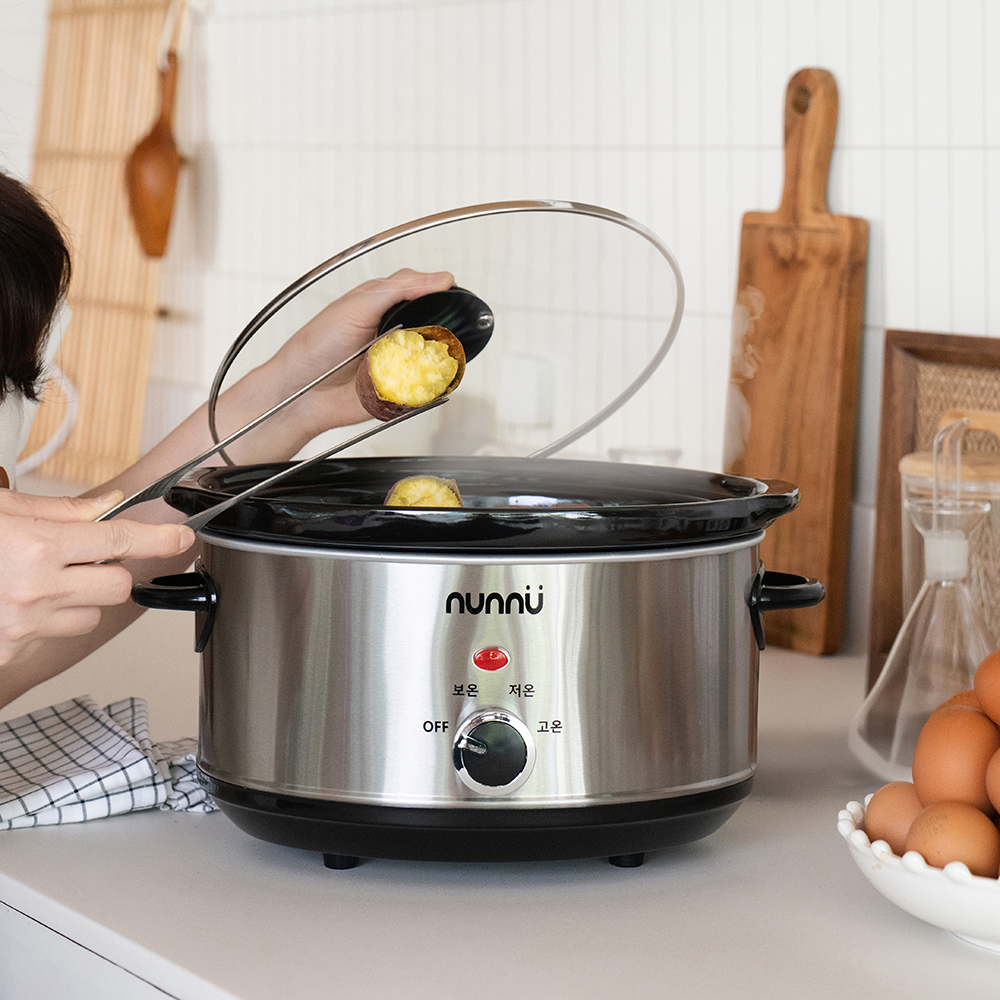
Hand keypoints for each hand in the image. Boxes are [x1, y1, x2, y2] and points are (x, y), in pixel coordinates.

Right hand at [0, 489, 194, 666]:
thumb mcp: (0, 511)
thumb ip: (58, 510)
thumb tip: (108, 505)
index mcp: (35, 547)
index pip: (120, 541)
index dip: (159, 539)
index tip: (181, 537)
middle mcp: (36, 589)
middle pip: (119, 586)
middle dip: (113, 570)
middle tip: (80, 558)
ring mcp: (25, 625)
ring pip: (92, 616)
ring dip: (81, 599)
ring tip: (40, 580)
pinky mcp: (11, 651)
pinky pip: (55, 636)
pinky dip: (48, 620)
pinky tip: (19, 602)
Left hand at [262, 268, 456, 433]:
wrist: (303, 394)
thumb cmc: (317, 346)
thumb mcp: (358, 306)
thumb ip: (397, 289)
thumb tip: (439, 278)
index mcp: (382, 305)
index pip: (420, 289)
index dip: (437, 288)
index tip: (452, 289)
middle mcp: (394, 331)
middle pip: (435, 322)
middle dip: (444, 324)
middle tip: (444, 324)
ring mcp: (400, 360)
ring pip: (437, 353)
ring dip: (438, 353)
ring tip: (427, 352)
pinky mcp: (403, 388)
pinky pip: (429, 383)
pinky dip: (431, 380)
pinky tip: (423, 375)